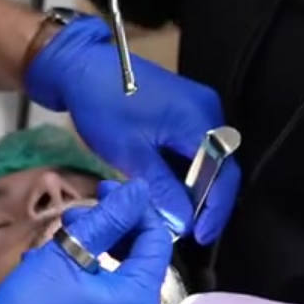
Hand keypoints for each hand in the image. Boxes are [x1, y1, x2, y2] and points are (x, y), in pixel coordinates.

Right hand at [0, 179, 173, 303]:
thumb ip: (109, 219)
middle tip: (75, 215)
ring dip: (94, 256)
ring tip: (57, 242)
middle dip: (110, 232)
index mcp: (140, 302)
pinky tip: (55, 274)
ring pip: (118, 286)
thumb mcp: (68, 253)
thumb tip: (138, 191)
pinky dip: (88, 285)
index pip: (155, 241)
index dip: (133, 209)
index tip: (103, 188)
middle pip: (137, 264)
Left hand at [26, 16, 239, 242]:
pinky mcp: (182, 107)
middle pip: (219, 166)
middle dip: (204, 202)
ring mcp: (196, 106)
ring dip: (192, 187)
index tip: (200, 237)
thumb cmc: (103, 106)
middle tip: (186, 230)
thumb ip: (163, 190)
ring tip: (176, 215)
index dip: (215, 210)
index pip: (223, 174)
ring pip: (205, 158)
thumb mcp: (131, 155)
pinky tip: (168, 189)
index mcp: (200, 119)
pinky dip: (183, 169)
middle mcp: (207, 110)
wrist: (80, 66)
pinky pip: (192, 145)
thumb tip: (184, 224)